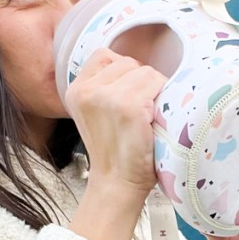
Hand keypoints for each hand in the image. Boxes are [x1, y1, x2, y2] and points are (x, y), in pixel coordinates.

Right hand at [65, 48, 166, 239]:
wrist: (117, 183)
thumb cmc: (114, 150)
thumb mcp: (95, 113)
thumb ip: (103, 88)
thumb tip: (134, 66)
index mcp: (75, 90)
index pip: (104, 56)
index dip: (123, 73)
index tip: (128, 96)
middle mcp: (87, 90)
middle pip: (128, 63)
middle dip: (140, 82)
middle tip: (141, 111)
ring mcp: (108, 97)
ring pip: (146, 71)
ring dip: (155, 89)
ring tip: (149, 115)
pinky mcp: (130, 106)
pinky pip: (157, 83)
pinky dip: (163, 97)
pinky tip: (156, 118)